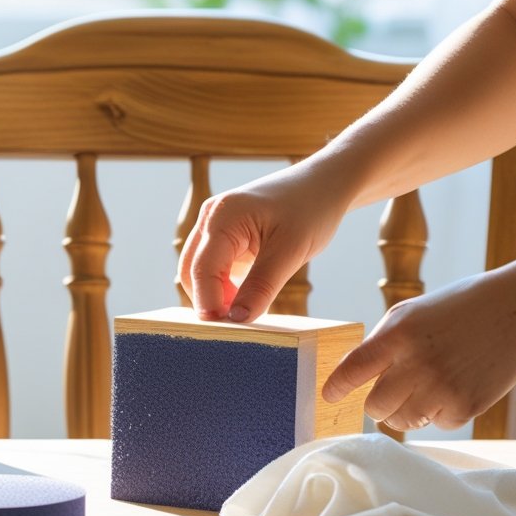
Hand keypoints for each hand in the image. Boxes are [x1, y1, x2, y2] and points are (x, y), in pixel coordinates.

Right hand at [178, 162, 347, 321]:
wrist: (324, 184)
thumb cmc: (311, 209)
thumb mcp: (291, 251)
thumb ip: (262, 286)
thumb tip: (237, 320)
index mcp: (223, 217)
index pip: (201, 270)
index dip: (209, 303)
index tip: (227, 331)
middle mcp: (210, 219)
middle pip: (191, 272)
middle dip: (210, 301)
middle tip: (238, 327)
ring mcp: (214, 226)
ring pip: (199, 272)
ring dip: (216, 295)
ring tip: (245, 312)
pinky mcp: (224, 236)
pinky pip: (213, 267)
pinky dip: (223, 287)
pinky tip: (246, 298)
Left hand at [322, 272, 515, 430]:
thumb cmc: (457, 309)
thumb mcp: (411, 313)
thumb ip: (381, 343)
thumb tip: (350, 376)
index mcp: (398, 334)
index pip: (352, 370)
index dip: (336, 387)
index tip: (329, 396)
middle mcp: (416, 363)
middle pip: (374, 407)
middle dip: (379, 402)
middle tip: (394, 390)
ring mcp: (441, 388)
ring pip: (401, 422)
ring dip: (407, 411)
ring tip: (428, 386)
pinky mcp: (465, 406)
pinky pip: (436, 424)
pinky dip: (442, 412)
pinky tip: (457, 385)